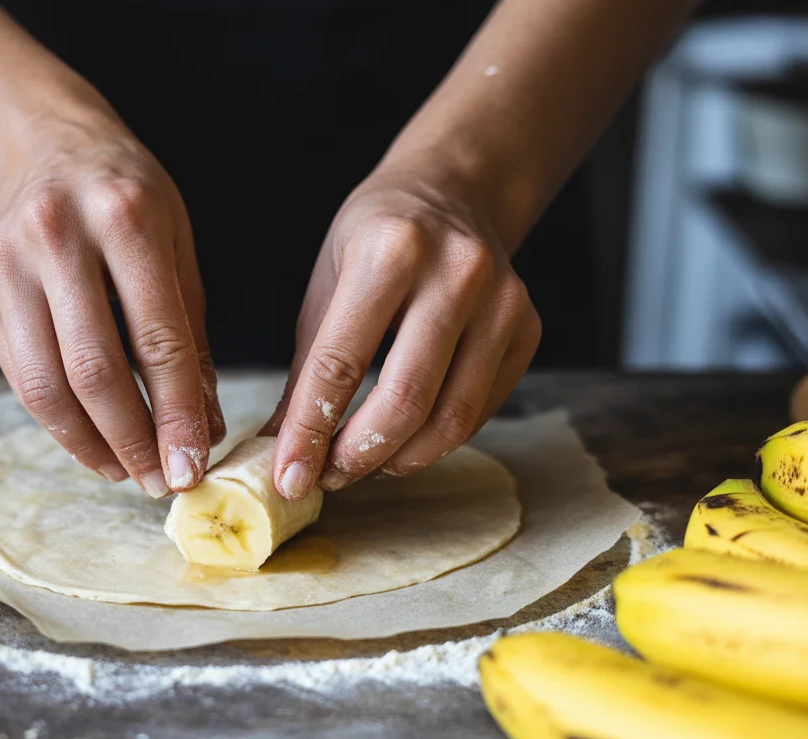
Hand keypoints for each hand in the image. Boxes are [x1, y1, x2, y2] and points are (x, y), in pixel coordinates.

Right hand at [0, 114, 225, 497]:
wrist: (43, 149)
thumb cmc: (127, 201)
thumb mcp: (177, 247)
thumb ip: (190, 338)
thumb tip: (203, 428)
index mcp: (124, 217)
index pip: (156, 336)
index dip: (176, 412)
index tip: (193, 464)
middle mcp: (58, 237)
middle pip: (94, 369)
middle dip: (132, 440)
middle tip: (160, 483)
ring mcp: (9, 266)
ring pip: (45, 385)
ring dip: (89, 444)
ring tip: (126, 472)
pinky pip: (20, 378)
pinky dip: (59, 423)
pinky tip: (92, 442)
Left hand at [262, 168, 540, 498]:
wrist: (452, 191)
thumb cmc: (376, 240)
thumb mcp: (326, 285)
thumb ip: (306, 370)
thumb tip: (279, 452)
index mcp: (389, 250)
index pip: (340, 363)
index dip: (309, 432)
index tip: (288, 478)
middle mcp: (455, 272)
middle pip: (405, 399)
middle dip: (358, 455)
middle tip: (328, 478)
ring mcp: (502, 301)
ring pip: (450, 418)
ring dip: (398, 458)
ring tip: (363, 464)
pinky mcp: (528, 328)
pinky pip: (479, 410)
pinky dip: (436, 439)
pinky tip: (405, 439)